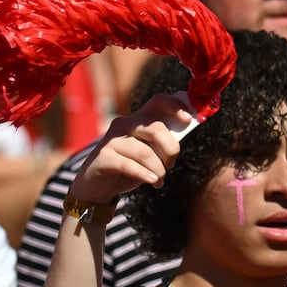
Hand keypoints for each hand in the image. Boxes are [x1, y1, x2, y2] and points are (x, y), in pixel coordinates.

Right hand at [69, 94, 192, 204]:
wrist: (97, 185)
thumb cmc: (129, 166)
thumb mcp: (150, 151)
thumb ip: (166, 140)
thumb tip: (188, 126)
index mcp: (139, 119)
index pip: (159, 101)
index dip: (176, 106)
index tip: (189, 119)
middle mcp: (125, 124)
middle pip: (156, 129)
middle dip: (170, 149)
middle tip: (171, 164)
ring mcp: (112, 140)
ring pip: (144, 152)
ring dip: (158, 169)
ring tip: (159, 179)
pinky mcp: (103, 157)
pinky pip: (129, 165)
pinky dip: (144, 175)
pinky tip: (152, 182)